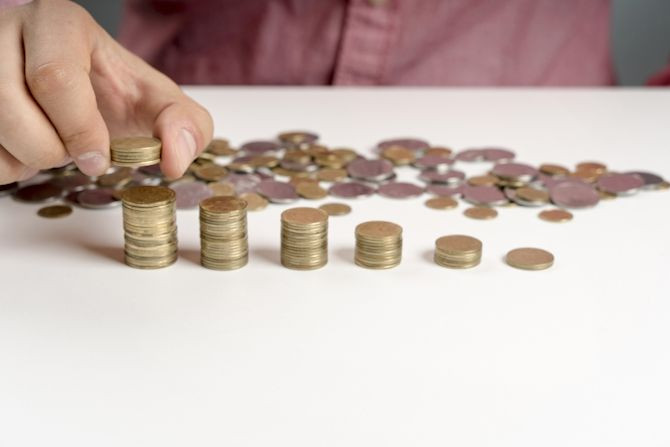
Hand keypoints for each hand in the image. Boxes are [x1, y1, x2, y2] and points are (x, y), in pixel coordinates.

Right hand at [0, 0, 212, 183]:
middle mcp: (8, 31)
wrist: (78, 89)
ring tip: (54, 145)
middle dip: (50, 148)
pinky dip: (6, 165)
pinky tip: (27, 149)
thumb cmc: (115, 92)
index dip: (78, 128)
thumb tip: (175, 159)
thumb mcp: (160, 102)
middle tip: (76, 155)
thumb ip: (187, 126)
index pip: (54, 76)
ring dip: (26, 158)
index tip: (99, 159)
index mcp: (59, 25)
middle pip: (9, 103)